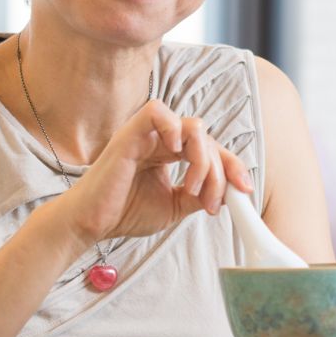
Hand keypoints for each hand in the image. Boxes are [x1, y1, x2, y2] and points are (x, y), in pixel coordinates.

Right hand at [60, 99, 253, 244]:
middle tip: (213, 201)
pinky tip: (176, 155)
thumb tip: (230, 192)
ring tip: (193, 188)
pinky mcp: (129, 134)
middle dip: (220, 170)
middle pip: (208, 138)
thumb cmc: (124, 213)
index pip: (211, 149)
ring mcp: (146, 134)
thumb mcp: (174, 206)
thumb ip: (199, 195)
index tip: (245, 189)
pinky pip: (157, 111)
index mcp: (170, 152)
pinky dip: (173, 128)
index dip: (232, 166)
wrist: (90, 224)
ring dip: (203, 158)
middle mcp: (160, 139)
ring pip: (192, 127)